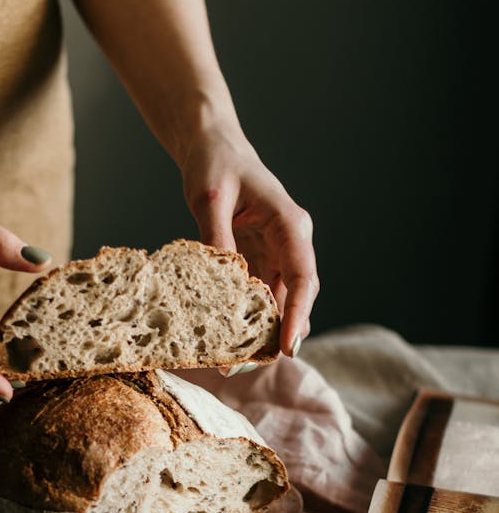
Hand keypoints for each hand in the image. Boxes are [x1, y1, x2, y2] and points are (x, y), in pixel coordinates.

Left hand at [181, 123, 318, 357]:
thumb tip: (221, 279)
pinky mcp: (260, 260)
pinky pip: (260, 296)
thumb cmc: (214, 164)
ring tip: (235, 363)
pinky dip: (248, 318)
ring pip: (280, 302)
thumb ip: (216, 236)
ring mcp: (277, 253)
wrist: (213, 147)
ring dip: (262, 332)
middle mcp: (291, 242)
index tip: (287, 346)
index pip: (303, 276)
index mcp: (289, 223)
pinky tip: (229, 340)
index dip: (298, 314)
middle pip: (296, 297)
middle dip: (279, 334)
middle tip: (247, 366)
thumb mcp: (208, 197)